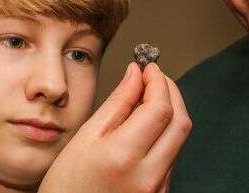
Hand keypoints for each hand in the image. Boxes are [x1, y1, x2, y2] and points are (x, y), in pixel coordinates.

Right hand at [38, 62, 191, 192]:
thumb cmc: (68, 187)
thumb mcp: (86, 137)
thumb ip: (117, 103)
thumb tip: (135, 75)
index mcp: (124, 156)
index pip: (160, 108)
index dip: (158, 81)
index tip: (150, 68)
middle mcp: (148, 175)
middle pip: (180, 122)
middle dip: (171, 92)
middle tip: (155, 78)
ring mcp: (158, 188)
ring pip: (178, 139)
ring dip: (170, 113)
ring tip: (148, 99)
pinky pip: (172, 156)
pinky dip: (165, 134)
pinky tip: (148, 127)